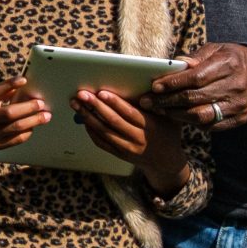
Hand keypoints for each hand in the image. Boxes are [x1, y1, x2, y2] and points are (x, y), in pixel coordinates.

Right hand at [0, 80, 47, 175]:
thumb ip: (2, 94)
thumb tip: (22, 86)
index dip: (9, 84)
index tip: (24, 79)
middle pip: (8, 113)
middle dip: (27, 108)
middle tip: (41, 103)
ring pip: (15, 127)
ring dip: (33, 121)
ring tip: (46, 116)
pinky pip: (16, 140)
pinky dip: (27, 132)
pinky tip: (33, 127)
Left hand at [73, 88, 187, 192]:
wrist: (166, 163)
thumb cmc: (167, 134)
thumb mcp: (169, 118)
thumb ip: (157, 104)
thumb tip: (147, 84)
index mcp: (150, 126)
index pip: (129, 113)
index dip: (115, 102)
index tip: (101, 92)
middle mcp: (137, 138)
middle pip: (113, 121)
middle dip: (95, 107)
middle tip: (82, 95)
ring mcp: (127, 148)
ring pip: (104, 132)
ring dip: (88, 117)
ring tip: (76, 104)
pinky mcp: (119, 154)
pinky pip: (102, 142)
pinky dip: (91, 131)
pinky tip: (84, 119)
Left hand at [148, 43, 246, 130]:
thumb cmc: (230, 58)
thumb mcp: (215, 49)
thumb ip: (195, 57)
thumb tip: (174, 64)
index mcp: (228, 65)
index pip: (196, 78)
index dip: (173, 83)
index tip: (154, 87)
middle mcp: (235, 87)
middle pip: (195, 98)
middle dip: (167, 101)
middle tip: (148, 101)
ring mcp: (238, 105)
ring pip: (201, 116)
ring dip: (176, 115)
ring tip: (160, 110)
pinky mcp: (239, 119)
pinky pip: (211, 126)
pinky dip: (192, 122)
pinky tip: (178, 116)